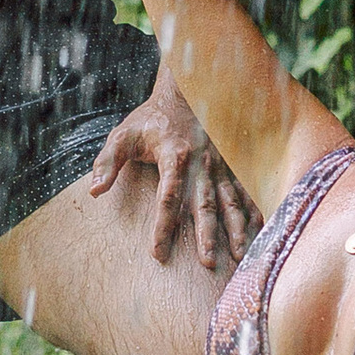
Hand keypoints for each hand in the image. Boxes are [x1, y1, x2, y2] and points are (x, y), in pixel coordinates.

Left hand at [89, 72, 257, 270]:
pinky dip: (253, 211)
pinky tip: (260, 232)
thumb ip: (108, 162)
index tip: (157, 253)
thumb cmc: (150, 119)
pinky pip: (244, 191)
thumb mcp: (123, 134)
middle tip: (208, 262)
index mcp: (174, 155)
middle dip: (207, 234)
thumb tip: (94, 191)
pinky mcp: (230, 166)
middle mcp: (201, 163)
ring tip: (240, 254)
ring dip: (236, 228)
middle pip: (204, 203)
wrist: (184, 92)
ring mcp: (219, 165)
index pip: (168, 196)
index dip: (162, 225)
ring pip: (230, 201)